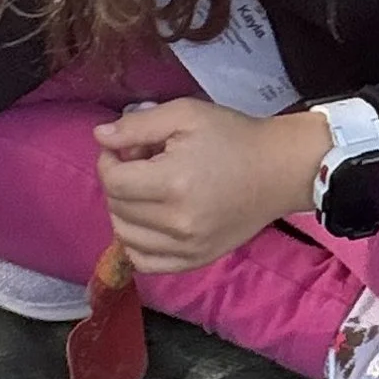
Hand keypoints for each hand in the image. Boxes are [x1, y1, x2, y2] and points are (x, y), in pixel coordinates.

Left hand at [95, 100, 326, 274]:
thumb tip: (99, 138)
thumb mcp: (185, 115)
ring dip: (123, 212)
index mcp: (173, 183)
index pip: (112, 181)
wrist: (278, 171)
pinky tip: (148, 223)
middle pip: (116, 208)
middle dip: (117, 182)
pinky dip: (136, 244)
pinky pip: (145, 263)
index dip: (108, 160)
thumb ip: (138, 126)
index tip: (123, 148)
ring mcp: (186, 247)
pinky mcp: (195, 260)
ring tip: (145, 192)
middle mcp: (177, 222)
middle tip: (140, 164)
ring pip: (125, 237)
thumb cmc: (233, 137)